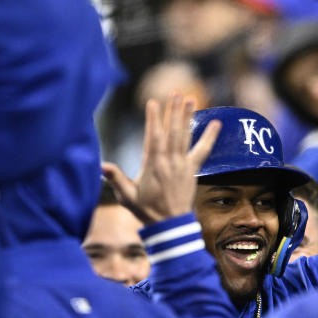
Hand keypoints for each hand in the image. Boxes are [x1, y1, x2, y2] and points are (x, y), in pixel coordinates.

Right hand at [102, 93, 220, 225]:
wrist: (170, 225)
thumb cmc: (146, 210)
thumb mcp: (127, 196)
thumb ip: (116, 179)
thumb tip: (101, 166)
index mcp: (153, 165)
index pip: (153, 137)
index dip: (153, 119)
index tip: (153, 102)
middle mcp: (170, 162)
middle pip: (173, 131)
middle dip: (174, 111)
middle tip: (177, 92)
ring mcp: (183, 165)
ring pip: (186, 136)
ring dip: (188, 117)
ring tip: (191, 99)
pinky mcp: (192, 170)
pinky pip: (203, 150)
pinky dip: (210, 137)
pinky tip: (216, 123)